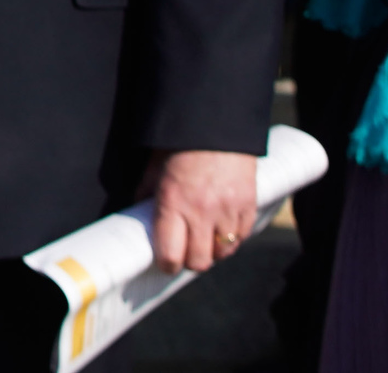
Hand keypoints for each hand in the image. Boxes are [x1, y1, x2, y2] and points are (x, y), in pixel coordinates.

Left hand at [145, 149, 259, 274]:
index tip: (165, 262)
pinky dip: (232, 238)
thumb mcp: (155, 166)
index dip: (166, 264)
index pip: (170, 254)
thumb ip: (146, 193)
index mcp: (173, 202)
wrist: (217, 122)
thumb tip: (138, 214)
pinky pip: (242, 237)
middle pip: (199, 262)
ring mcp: (228, 210)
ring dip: (213, 250)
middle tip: (185, 251)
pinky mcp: (248, 205)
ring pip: (223, 253)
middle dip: (190, 261)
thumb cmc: (180, 143)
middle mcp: (201, 211)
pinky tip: (222, 227)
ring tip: (204, 238)